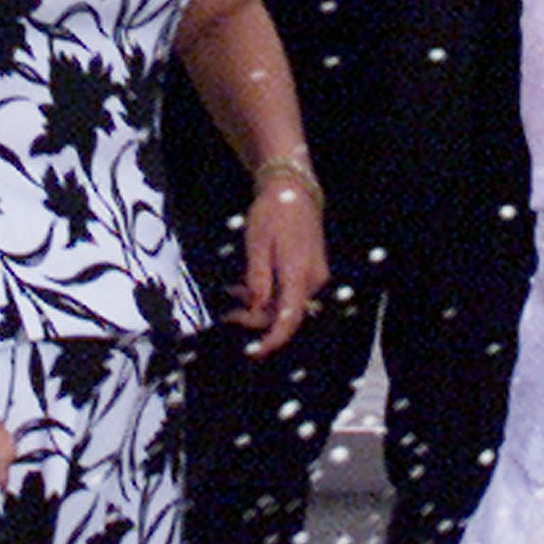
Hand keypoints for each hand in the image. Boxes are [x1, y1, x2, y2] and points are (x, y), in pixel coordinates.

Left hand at [227, 170, 328, 356]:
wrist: (294, 191)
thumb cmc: (274, 213)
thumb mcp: (256, 245)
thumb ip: (257, 281)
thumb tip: (255, 309)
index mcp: (298, 274)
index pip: (289, 319)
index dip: (272, 340)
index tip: (254, 352)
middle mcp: (312, 280)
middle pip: (285, 314)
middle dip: (256, 318)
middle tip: (229, 312)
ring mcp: (314, 276)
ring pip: (286, 305)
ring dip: (260, 305)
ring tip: (234, 294)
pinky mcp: (311, 272)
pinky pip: (290, 293)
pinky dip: (269, 294)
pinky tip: (249, 286)